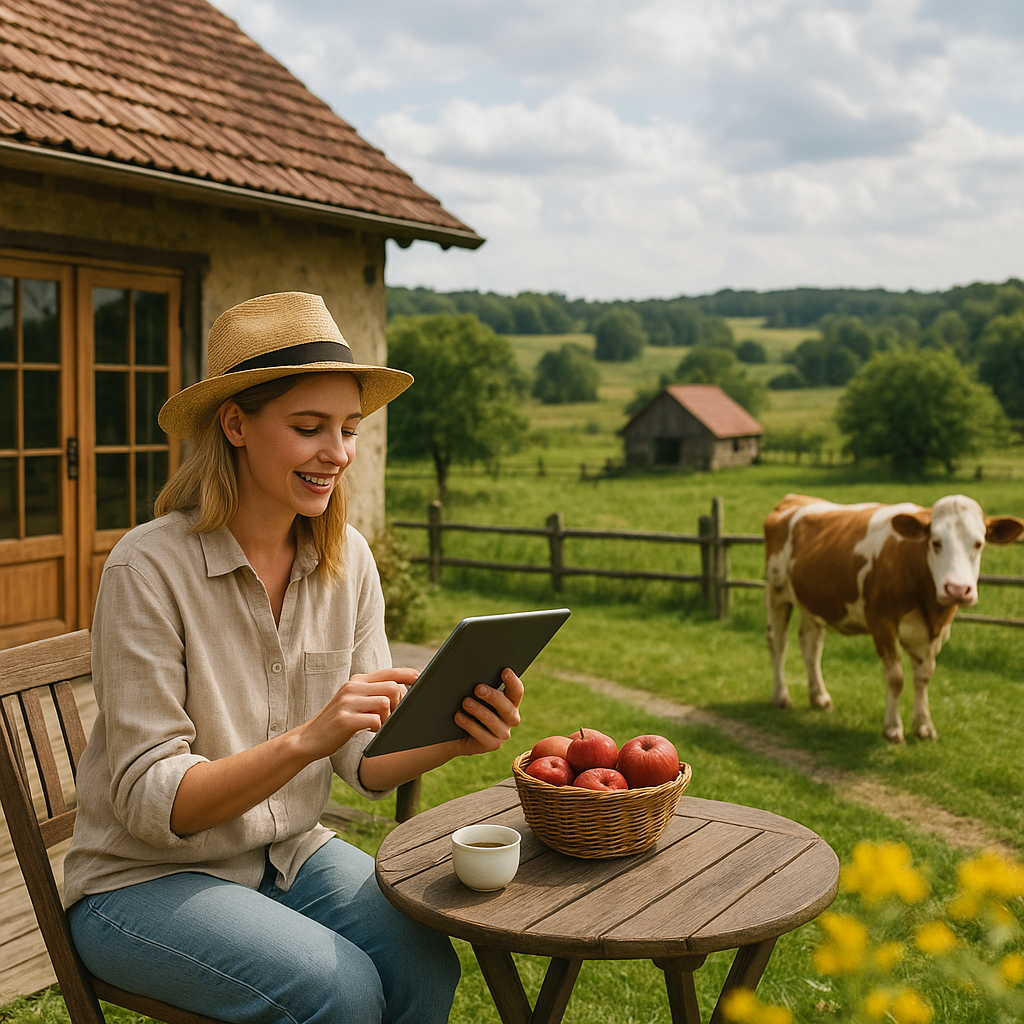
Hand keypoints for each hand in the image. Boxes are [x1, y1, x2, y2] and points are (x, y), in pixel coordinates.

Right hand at [301, 667, 419, 758]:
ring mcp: (347, 703)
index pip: (389, 672)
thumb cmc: (338, 722)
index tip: (420, 679)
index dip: (407, 675)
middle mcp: (352, 687)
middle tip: (391, 716)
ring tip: (378, 725)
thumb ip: (373, 693)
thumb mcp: (354, 701)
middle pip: (392, 687)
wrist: (308, 739)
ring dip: (388, 718)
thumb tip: (403, 691)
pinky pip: (375, 720)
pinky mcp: (345, 720)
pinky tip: (369, 731)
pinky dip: (378, 728)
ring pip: (386, 703)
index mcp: (357, 681)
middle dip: (399, 703)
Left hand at [452, 667, 523, 755]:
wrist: (456, 732)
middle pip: (506, 706)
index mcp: (511, 701)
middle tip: (478, 688)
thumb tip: (474, 674)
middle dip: (492, 696)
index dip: (513, 681)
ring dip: (478, 710)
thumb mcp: (476, 695)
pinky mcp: (492, 744)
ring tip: (465, 702)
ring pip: (492, 720)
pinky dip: (469, 724)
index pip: (517, 691)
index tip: (505, 671)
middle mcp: (511, 717)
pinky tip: (458, 716)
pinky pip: (482, 735)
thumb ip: (481, 686)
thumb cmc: (469, 706)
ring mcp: (502, 732)